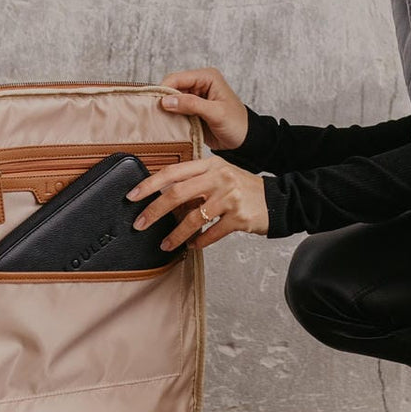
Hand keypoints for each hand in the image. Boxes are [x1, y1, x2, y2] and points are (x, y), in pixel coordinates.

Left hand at [127, 156, 268, 252]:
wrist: (278, 200)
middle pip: (177, 193)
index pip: (173, 171)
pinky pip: (212, 233)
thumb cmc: (243, 189)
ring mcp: (230, 197)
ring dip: (176, 234)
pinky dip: (199, 242)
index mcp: (210, 164)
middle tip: (140, 224)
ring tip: (165, 244)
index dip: (150, 184)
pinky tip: (192, 246)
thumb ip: (195, 182)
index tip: (132, 196)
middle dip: (154, 211)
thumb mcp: (220, 176)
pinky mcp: (239, 217)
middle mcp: (219, 178)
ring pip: (193, 218)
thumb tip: (163, 198)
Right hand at [157, 66, 248, 151]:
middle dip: (163, 100)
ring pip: (171, 99)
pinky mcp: (191, 110)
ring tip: (159, 120)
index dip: (164, 90)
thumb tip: (167, 101)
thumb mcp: (216, 113)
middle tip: (155, 114)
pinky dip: (170, 117)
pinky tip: (166, 124)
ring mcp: (194, 97)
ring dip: (165, 109)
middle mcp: (199, 84)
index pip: (177, 78)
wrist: (243, 141)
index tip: (156, 105)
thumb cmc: (236, 124)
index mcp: (207, 77)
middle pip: (171, 87)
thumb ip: (192, 105)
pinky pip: (175, 110)